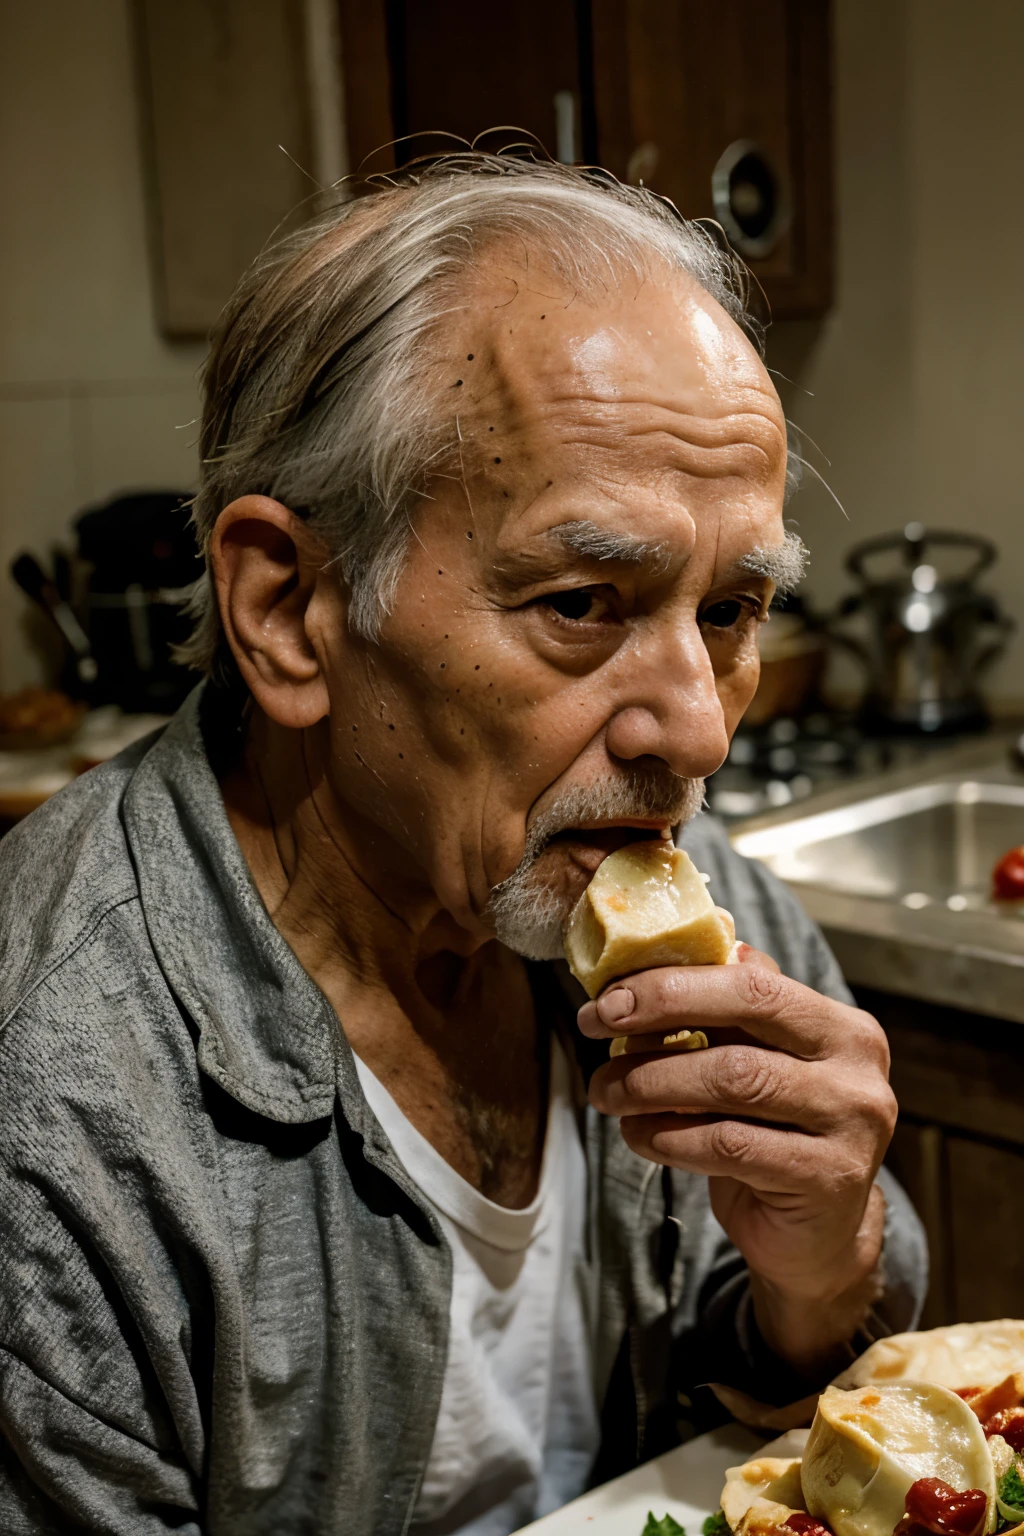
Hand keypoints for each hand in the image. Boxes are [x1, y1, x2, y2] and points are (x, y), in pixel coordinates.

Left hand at [579, 946, 896, 1376]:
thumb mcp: (758, 1066)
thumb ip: (728, 1013)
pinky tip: (639, 1134)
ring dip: (651, 1083)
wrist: (819, 1237)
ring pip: (733, 1081)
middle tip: (596, 1030)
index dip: (674, 983)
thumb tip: (657, 953)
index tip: (609, 996)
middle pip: (746, 1017)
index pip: (752, 981)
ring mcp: (851, 1124)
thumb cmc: (776, 1136)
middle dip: (659, 1018)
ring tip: (607, 1092)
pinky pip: (729, 1145)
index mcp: (841, 1025)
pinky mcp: (828, 1179)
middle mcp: (858, 1068)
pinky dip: (669, 1137)